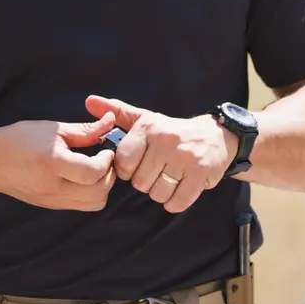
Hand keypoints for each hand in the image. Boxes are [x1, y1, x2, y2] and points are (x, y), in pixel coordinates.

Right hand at [0, 112, 116, 210]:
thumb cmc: (19, 140)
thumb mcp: (53, 129)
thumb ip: (85, 129)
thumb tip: (111, 121)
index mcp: (52, 164)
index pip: (92, 173)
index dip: (107, 161)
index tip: (106, 149)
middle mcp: (54, 187)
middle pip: (99, 193)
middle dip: (110, 175)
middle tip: (106, 159)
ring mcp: (54, 201)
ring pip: (95, 203)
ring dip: (104, 186)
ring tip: (97, 169)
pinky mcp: (54, 206)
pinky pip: (84, 205)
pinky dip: (94, 193)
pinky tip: (87, 177)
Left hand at [85, 95, 238, 212]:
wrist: (216, 136)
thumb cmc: (172, 132)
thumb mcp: (146, 120)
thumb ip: (117, 113)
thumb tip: (89, 101)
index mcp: (149, 128)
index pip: (123, 162)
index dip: (128, 170)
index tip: (138, 165)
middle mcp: (166, 140)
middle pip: (140, 182)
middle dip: (146, 183)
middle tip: (157, 172)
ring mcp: (185, 157)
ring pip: (158, 193)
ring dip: (161, 193)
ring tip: (169, 179)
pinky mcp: (201, 173)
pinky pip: (178, 202)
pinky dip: (175, 202)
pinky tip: (179, 189)